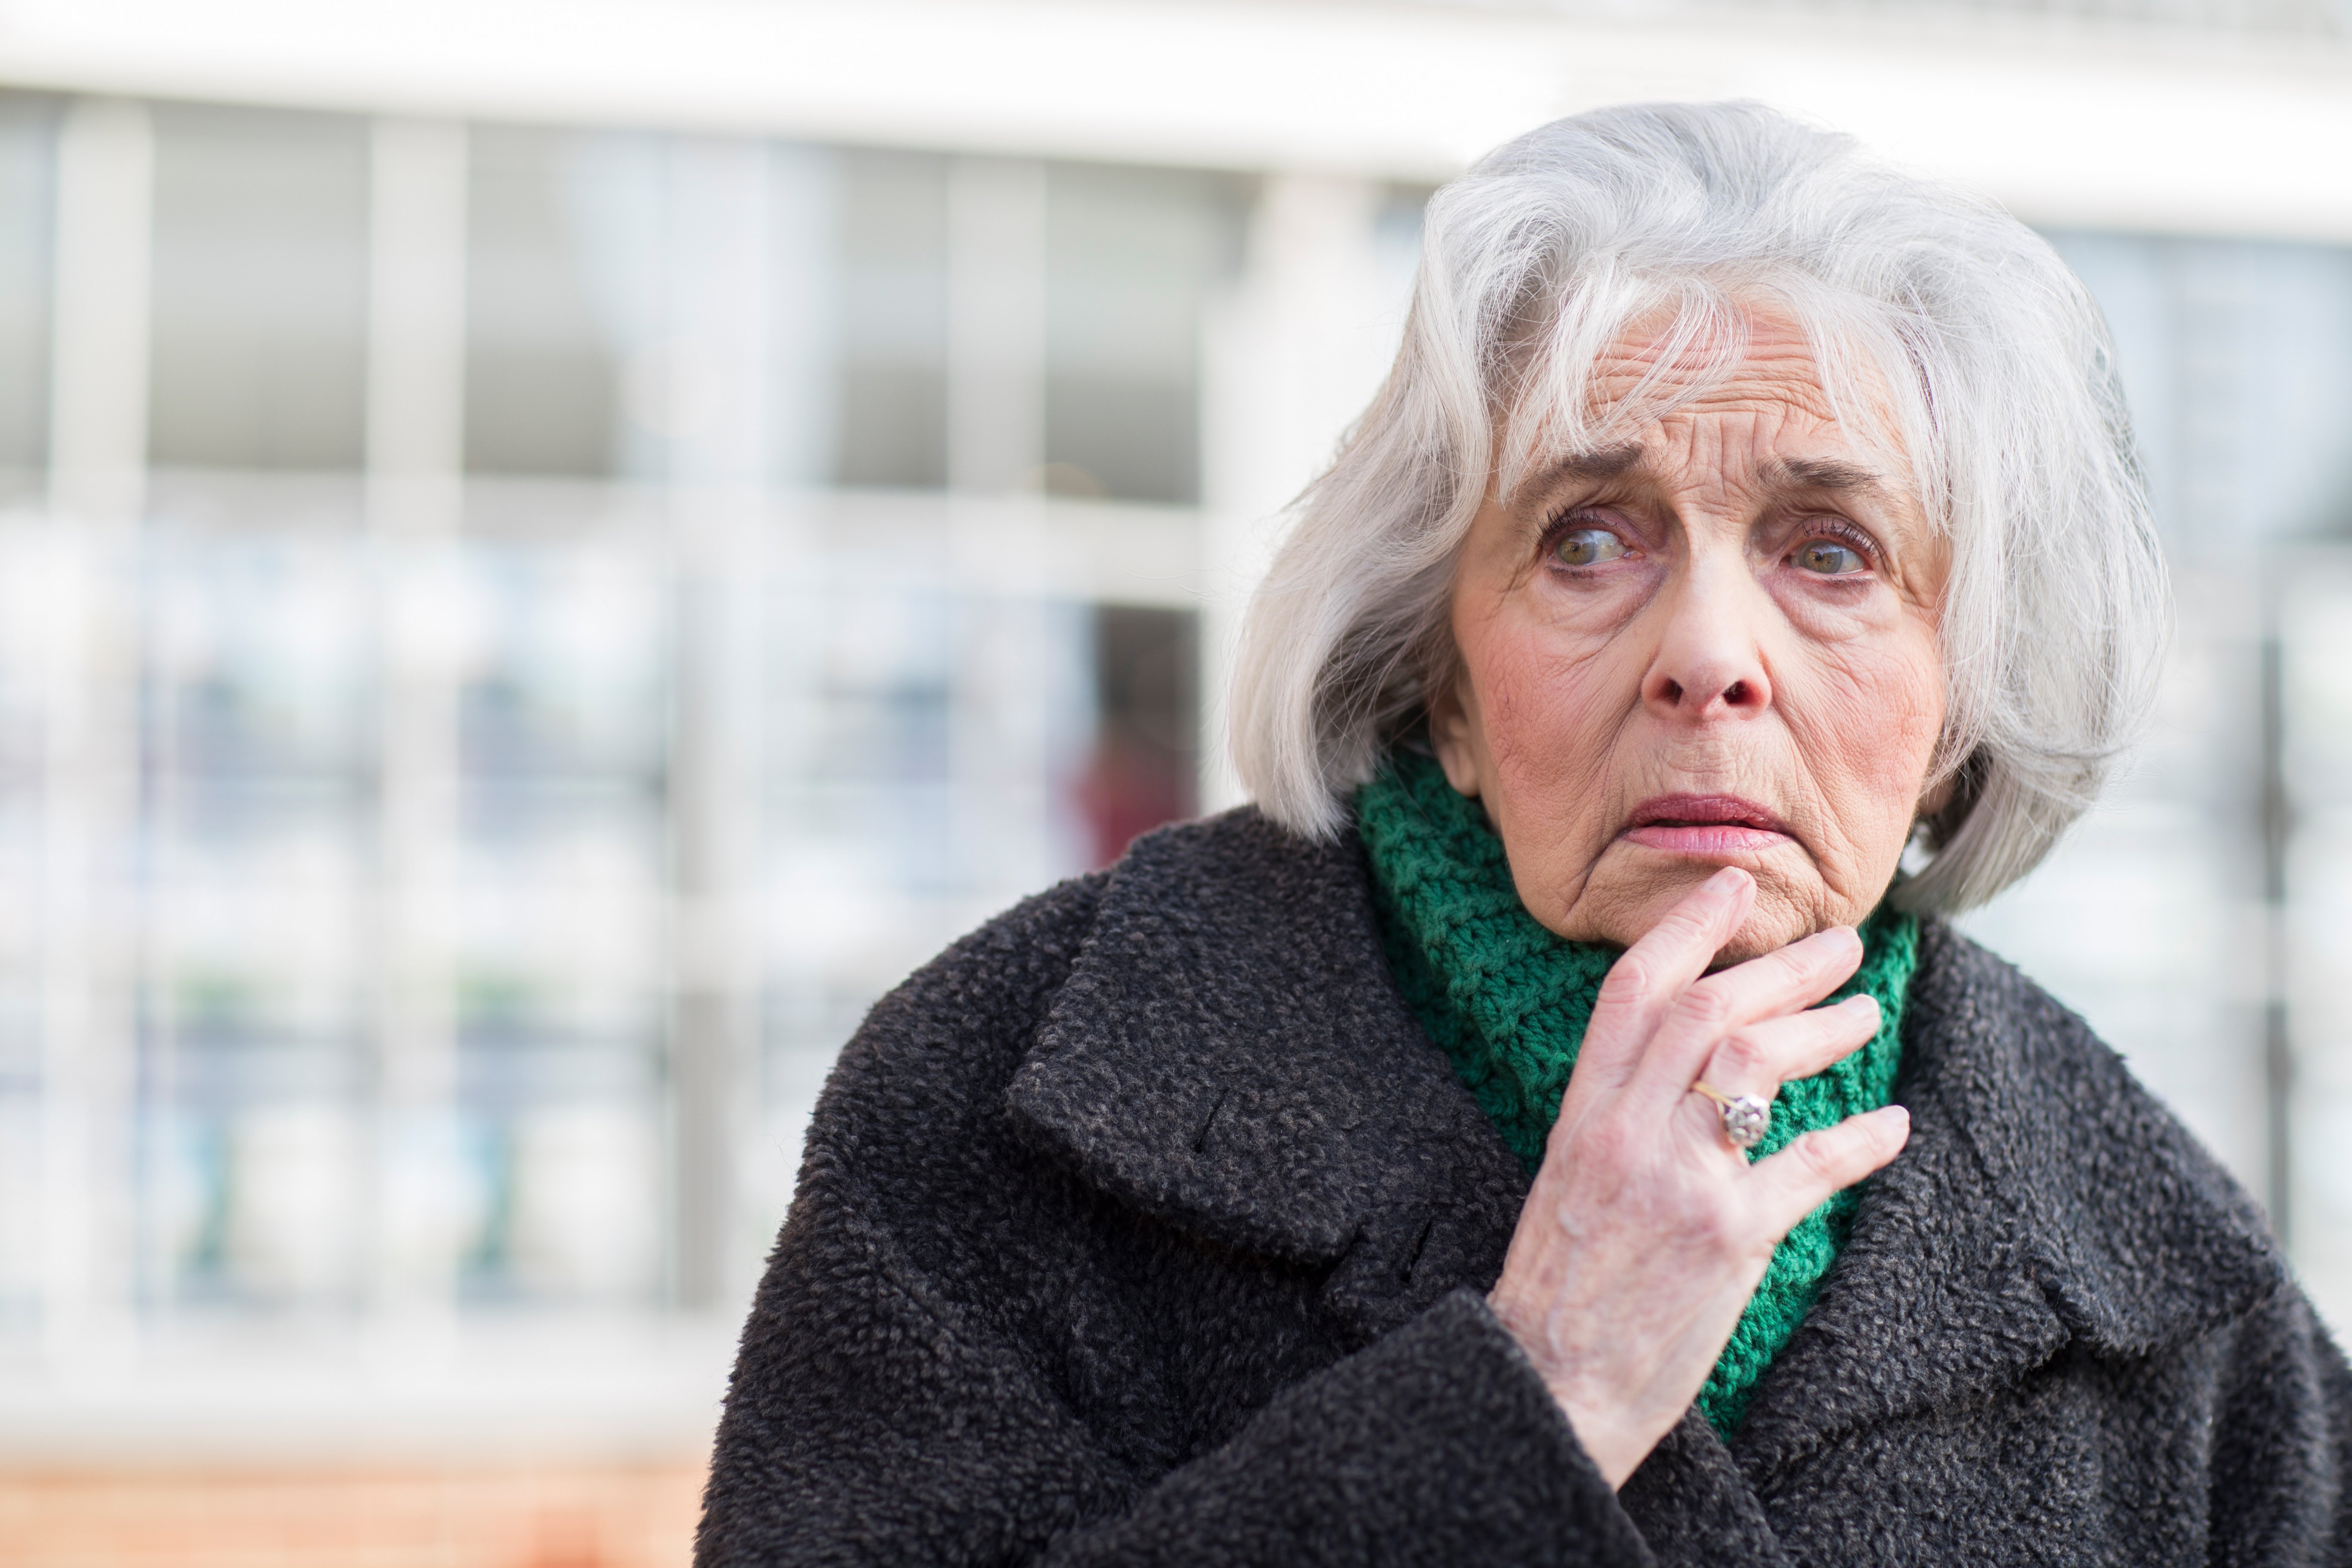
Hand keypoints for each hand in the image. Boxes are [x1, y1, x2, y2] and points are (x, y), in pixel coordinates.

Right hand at [1485, 866, 1910, 1487]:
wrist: (1550, 1382)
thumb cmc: (1560, 1291)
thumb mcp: (1567, 1183)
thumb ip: (1615, 1121)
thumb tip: (1675, 1074)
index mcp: (1583, 1116)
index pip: (1632, 993)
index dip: (1687, 928)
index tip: (1734, 885)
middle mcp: (1625, 1133)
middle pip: (1709, 1011)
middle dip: (1782, 966)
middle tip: (1842, 944)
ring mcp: (1676, 1182)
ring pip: (1755, 1064)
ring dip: (1824, 1029)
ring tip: (1869, 1013)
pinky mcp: (1725, 1239)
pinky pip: (1807, 1168)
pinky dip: (1858, 1141)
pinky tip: (1890, 1126)